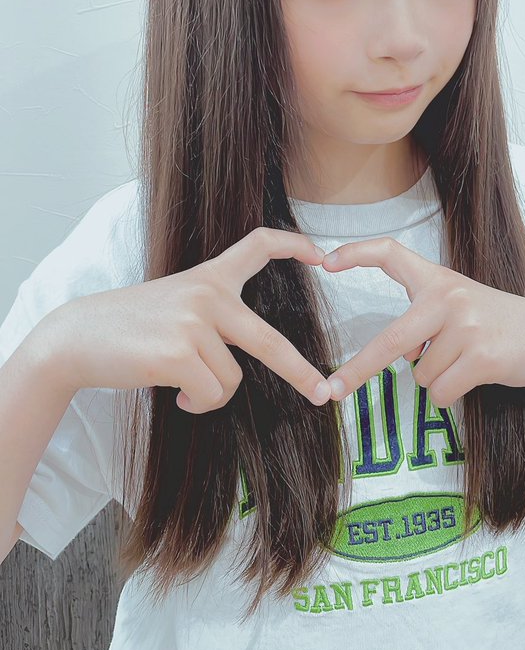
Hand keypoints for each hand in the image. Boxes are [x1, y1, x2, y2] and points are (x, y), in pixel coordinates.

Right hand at [41, 228, 331, 413]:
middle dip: (301, 372)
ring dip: (210, 394)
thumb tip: (242, 355)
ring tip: (181, 384)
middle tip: (323, 393)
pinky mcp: (178, 354)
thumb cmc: (127, 327)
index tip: (322, 256)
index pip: (257, 245)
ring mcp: (193, 323)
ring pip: (231, 380)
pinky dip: (198, 404)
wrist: (75, 338)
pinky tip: (176, 395)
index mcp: (208, 277)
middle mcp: (206, 295)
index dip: (293, 246)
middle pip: (269, 342)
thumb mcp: (173, 302)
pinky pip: (211, 394)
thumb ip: (211, 313)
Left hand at [320, 237, 524, 406]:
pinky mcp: (482, 358)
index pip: (391, 253)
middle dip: (358, 370)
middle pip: (391, 340)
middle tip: (332, 390)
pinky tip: (474, 376)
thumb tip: (401, 354)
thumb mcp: (461, 307)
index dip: (356, 254)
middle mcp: (450, 298)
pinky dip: (451, 394)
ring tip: (466, 360)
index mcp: (439, 279)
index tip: (325, 262)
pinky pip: (441, 391)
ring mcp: (467, 327)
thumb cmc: (496, 324)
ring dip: (436, 378)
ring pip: (421, 374)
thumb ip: (425, 320)